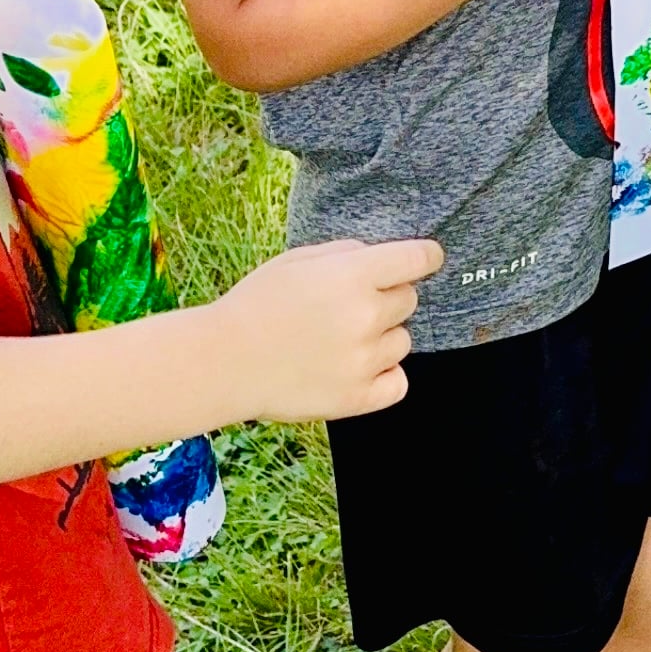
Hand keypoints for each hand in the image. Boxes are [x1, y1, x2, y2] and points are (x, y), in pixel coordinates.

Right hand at [204, 236, 442, 423]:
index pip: (418, 258)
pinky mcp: (359, 397)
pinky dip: (384, 375)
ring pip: (403, 341)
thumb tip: (386, 258)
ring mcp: (364, 360)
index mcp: (352, 276)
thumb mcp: (298, 260)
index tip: (426, 259)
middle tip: (347, 308)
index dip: (426, 256)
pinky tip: (355, 367)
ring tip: (339, 341)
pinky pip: (399, 381)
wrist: (223, 362)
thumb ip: (348, 254)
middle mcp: (365, 316)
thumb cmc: (257, 305)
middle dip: (387, 298)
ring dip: (382, 338)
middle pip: (409, 300)